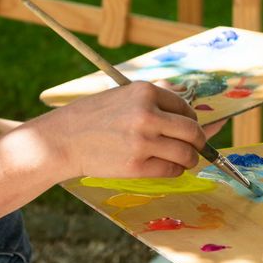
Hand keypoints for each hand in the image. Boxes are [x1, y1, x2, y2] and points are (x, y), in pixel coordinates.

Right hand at [41, 81, 206, 180]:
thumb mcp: (122, 96)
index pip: (184, 107)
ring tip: (185, 159)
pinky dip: (175, 170)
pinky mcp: (137, 166)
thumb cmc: (92, 117)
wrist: (63, 139)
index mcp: (145, 92)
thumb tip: (187, 111)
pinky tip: (168, 167)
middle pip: (192, 131)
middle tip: (196, 146)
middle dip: (199, 141)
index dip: (191, 119)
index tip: (190, 127)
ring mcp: (143, 142)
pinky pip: (171, 170)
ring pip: (186, 153)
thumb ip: (152, 101)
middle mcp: (147, 115)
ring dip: (190, 158)